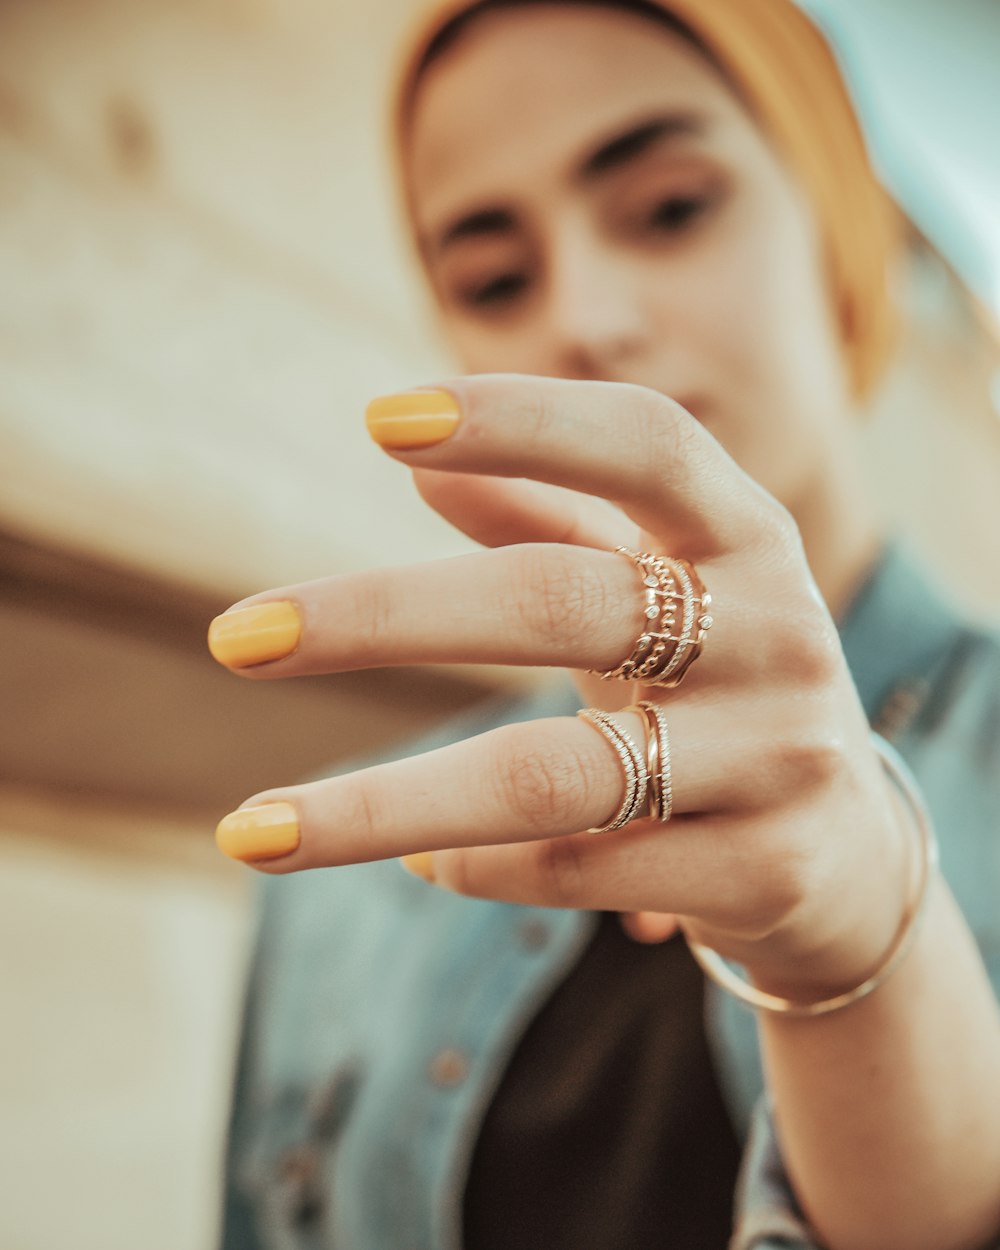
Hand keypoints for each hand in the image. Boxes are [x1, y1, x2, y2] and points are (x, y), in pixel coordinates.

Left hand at [209, 375, 907, 998]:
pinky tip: (427, 865)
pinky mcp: (763, 872)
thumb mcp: (658, 594)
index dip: (521, 419)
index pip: (644, 444)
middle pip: (565, 599)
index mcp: (744, 538)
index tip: (377, 419)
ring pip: (555, 772)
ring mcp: (779, 757)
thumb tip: (415, 465)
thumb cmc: (721, 691)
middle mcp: (776, 632)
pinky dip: (481, 868)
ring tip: (254, 831)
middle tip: (233, 637)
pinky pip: (583, 869)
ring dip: (385, 804)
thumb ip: (551, 522)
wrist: (846, 860)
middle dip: (384, 617)